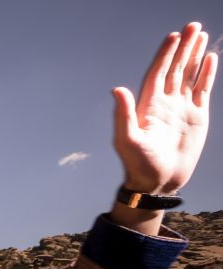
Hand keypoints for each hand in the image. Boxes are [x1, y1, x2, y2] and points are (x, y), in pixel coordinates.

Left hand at [113, 22, 216, 193]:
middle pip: (174, 67)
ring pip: (188, 74)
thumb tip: (117, 89)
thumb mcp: (127, 140)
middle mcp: (164, 102)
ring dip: (194, 55)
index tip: (173, 36)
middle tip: (192, 25)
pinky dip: (206, 73)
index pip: (157, 72)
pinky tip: (211, 58)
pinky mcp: (196, 115)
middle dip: (183, 47)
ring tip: (201, 34)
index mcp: (148, 104)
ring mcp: (181, 107)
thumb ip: (123, 115)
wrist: (158, 182)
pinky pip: (202, 89)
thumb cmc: (138, 164)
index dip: (165, 54)